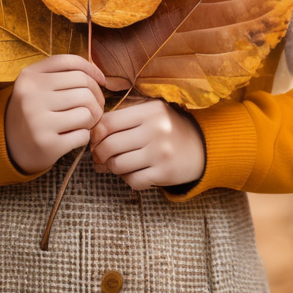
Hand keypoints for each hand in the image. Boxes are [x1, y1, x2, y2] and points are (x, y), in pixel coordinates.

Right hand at [4, 54, 106, 174]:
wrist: (9, 146)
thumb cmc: (34, 110)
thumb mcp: (38, 84)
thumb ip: (63, 72)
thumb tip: (98, 74)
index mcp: (29, 76)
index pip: (71, 63)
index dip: (93, 70)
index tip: (101, 81)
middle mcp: (31, 96)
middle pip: (84, 88)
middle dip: (97, 98)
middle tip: (95, 107)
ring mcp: (38, 122)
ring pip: (87, 112)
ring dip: (92, 118)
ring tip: (85, 122)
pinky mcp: (47, 145)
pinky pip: (83, 135)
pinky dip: (84, 136)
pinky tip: (73, 136)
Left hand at [90, 98, 205, 189]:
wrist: (201, 146)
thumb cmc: (167, 127)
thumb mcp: (150, 111)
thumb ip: (124, 116)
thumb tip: (91, 134)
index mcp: (149, 110)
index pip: (108, 123)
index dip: (94, 134)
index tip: (94, 140)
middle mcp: (155, 130)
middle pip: (109, 145)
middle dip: (99, 154)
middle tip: (99, 157)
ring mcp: (160, 153)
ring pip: (118, 165)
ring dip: (112, 167)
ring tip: (116, 164)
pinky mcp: (164, 173)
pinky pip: (133, 181)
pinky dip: (128, 179)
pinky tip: (133, 172)